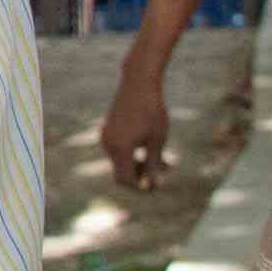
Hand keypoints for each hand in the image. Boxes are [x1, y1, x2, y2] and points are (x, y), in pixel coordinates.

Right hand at [100, 55, 174, 190]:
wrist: (139, 83)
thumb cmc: (151, 111)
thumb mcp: (157, 140)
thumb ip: (154, 164)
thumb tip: (154, 185)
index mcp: (120, 149)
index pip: (125, 180)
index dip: (140, 187)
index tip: (156, 186)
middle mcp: (109, 145)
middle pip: (122, 172)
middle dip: (142, 176)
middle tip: (163, 175)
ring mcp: (106, 137)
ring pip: (122, 161)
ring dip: (140, 164)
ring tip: (164, 161)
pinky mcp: (108, 130)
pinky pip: (119, 149)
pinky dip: (133, 153)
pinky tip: (150, 147)